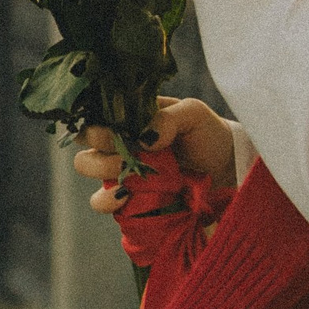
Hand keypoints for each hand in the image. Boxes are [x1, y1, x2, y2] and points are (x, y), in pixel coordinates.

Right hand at [75, 97, 236, 212]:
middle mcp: (119, 138)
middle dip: (99, 142)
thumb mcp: (193, 115)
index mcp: (130, 114)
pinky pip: (100, 200)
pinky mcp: (125, 195)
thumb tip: (144, 138)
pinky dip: (106, 200)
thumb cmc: (206, 133)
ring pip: (86, 165)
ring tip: (126, 172)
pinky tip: (123, 196)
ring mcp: (120, 167)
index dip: (95, 115)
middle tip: (124, 151)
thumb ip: (169, 118)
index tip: (112, 126)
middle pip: (85, 135)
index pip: (95, 108)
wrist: (223, 168)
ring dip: (101, 168)